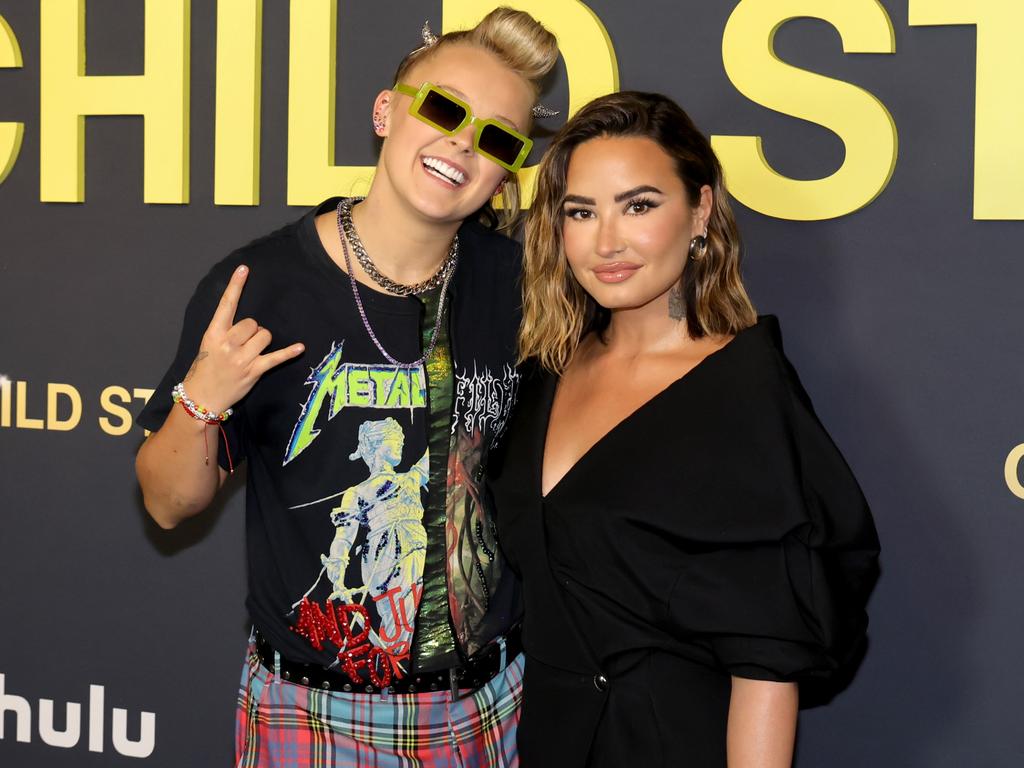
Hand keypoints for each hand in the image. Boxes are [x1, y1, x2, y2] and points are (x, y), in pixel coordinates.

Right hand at [184, 265, 303, 413]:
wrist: (202, 397)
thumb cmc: (205, 368)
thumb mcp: (208, 345)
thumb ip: (224, 331)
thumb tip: (249, 324)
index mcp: (214, 333)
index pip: (226, 305)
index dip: (236, 285)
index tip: (244, 269)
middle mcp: (228, 343)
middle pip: (252, 322)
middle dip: (252, 330)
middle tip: (243, 344)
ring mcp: (241, 358)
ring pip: (264, 335)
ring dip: (262, 341)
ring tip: (251, 352)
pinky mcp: (254, 370)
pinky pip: (275, 357)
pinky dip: (288, 353)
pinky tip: (300, 348)